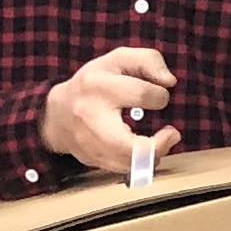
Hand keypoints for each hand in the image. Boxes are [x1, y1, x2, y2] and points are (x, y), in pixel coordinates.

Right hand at [40, 45, 176, 171]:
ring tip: (159, 143)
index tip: (160, 98)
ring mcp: (89, 144)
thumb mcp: (119, 60)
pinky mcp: (92, 160)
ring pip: (128, 164)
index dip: (160, 97)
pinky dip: (140, 163)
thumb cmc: (95, 83)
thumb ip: (149, 61)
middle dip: (158, 145)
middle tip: (171, 134)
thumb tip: (169, 81)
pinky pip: (124, 170)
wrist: (59, 113)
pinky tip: (144, 151)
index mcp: (98, 86)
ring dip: (153, 156)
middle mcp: (90, 118)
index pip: (141, 94)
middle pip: (129, 146)